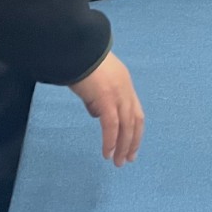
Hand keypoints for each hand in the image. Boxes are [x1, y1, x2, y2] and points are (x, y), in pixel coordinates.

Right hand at [68, 51, 144, 166]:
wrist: (76, 49)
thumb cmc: (80, 63)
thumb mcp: (93, 83)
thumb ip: (97, 99)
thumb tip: (97, 114)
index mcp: (124, 84)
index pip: (135, 111)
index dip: (135, 129)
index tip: (132, 144)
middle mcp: (126, 90)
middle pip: (135, 120)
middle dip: (133, 141)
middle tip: (129, 158)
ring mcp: (117, 94)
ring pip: (126, 126)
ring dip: (123, 146)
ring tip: (118, 162)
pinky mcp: (106, 99)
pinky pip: (111, 125)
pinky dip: (111, 141)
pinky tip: (108, 153)